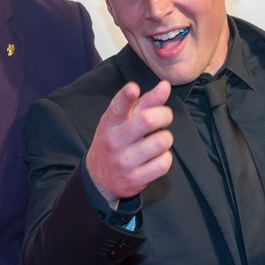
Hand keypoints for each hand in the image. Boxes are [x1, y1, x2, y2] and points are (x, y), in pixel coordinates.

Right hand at [85, 80, 173, 205]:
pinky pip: (164, 163)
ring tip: (158, 141)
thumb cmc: (114, 142)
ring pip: (161, 142)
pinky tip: (156, 158)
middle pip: (147, 121)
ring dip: (166, 139)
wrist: (99, 179)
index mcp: (110, 124)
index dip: (126, 96)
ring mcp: (125, 161)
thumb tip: (165, 85)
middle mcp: (115, 142)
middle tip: (165, 117)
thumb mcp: (121, 122)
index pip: (117, 108)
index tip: (133, 88)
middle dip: (165, 115)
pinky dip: (165, 158)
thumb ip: (144, 102)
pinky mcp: (135, 179)